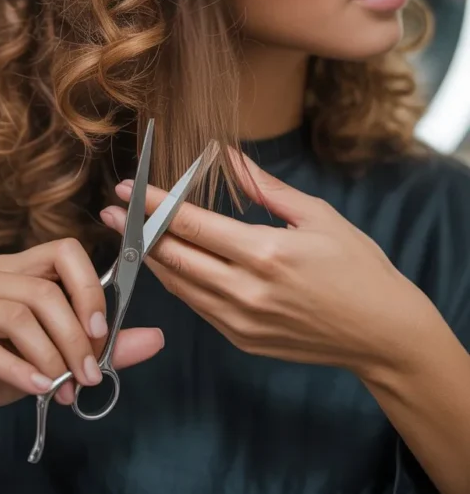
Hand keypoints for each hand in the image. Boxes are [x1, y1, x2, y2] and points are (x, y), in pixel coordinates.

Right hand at [0, 238, 163, 428]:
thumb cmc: (2, 368)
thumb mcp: (57, 356)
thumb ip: (104, 347)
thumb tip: (156, 338)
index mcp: (17, 268)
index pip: (63, 251)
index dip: (89, 289)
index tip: (103, 333)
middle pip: (44, 291)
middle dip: (76, 338)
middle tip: (89, 375)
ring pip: (17, 317)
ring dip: (51, 356)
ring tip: (64, 388)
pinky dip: (20, 371)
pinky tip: (39, 388)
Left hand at [101, 149, 426, 379]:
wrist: (382, 333)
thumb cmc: (358, 267)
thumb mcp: (317, 216)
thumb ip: (265, 186)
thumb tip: (225, 153)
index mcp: (265, 254)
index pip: (191, 225)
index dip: (151, 206)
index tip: (125, 189)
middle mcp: (247, 292)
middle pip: (173, 258)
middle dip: (136, 233)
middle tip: (110, 211)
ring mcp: (242, 322)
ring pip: (179, 286)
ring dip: (151, 259)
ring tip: (130, 235)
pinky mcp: (243, 340)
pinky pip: (198, 307)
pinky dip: (178, 282)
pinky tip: (168, 263)